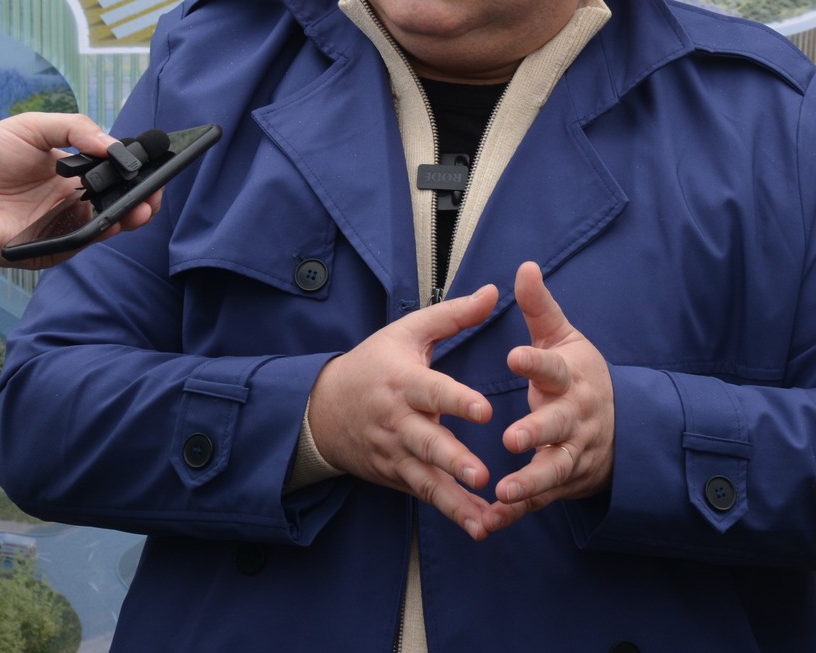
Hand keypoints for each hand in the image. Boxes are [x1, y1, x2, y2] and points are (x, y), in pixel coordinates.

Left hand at [0, 113, 143, 267]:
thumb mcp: (31, 127)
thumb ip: (75, 129)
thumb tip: (114, 146)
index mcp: (71, 172)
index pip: (114, 172)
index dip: (136, 168)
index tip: (156, 160)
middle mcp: (72, 200)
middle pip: (119, 201)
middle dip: (144, 195)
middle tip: (156, 188)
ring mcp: (63, 225)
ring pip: (108, 224)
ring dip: (130, 216)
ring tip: (143, 205)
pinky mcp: (50, 247)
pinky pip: (82, 242)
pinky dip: (100, 233)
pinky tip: (112, 220)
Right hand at [306, 284, 499, 539]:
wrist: (321, 409)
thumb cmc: (373, 364)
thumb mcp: (406, 333)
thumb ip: (453, 314)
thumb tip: (494, 291)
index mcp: (403, 382)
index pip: (432, 391)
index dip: (457, 401)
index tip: (485, 410)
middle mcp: (398, 421)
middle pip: (427, 444)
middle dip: (454, 461)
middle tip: (482, 476)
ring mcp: (395, 453)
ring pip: (426, 480)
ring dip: (455, 502)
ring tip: (486, 521)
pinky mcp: (395, 476)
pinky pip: (424, 495)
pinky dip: (450, 512)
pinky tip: (479, 525)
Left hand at [480, 261, 614, 534]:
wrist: (622, 429)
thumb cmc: (578, 377)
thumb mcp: (565, 339)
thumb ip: (540, 309)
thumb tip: (524, 266)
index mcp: (572, 378)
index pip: (555, 368)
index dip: (535, 363)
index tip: (513, 355)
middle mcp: (576, 418)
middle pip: (558, 426)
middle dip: (537, 433)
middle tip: (512, 438)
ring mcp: (572, 454)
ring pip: (552, 471)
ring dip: (529, 483)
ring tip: (502, 492)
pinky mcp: (562, 483)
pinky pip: (538, 500)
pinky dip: (515, 514)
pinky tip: (488, 522)